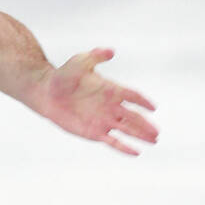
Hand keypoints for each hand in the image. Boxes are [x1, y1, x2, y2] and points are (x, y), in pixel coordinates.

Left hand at [39, 48, 157, 155]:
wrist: (47, 92)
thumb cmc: (64, 75)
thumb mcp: (80, 61)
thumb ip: (95, 56)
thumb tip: (111, 51)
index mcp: (110, 89)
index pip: (131, 95)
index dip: (142, 101)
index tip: (153, 107)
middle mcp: (110, 106)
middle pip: (133, 116)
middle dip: (145, 124)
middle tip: (157, 132)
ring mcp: (104, 120)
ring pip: (127, 130)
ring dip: (140, 135)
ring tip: (154, 140)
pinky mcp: (94, 132)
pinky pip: (113, 141)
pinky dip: (124, 147)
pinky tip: (136, 153)